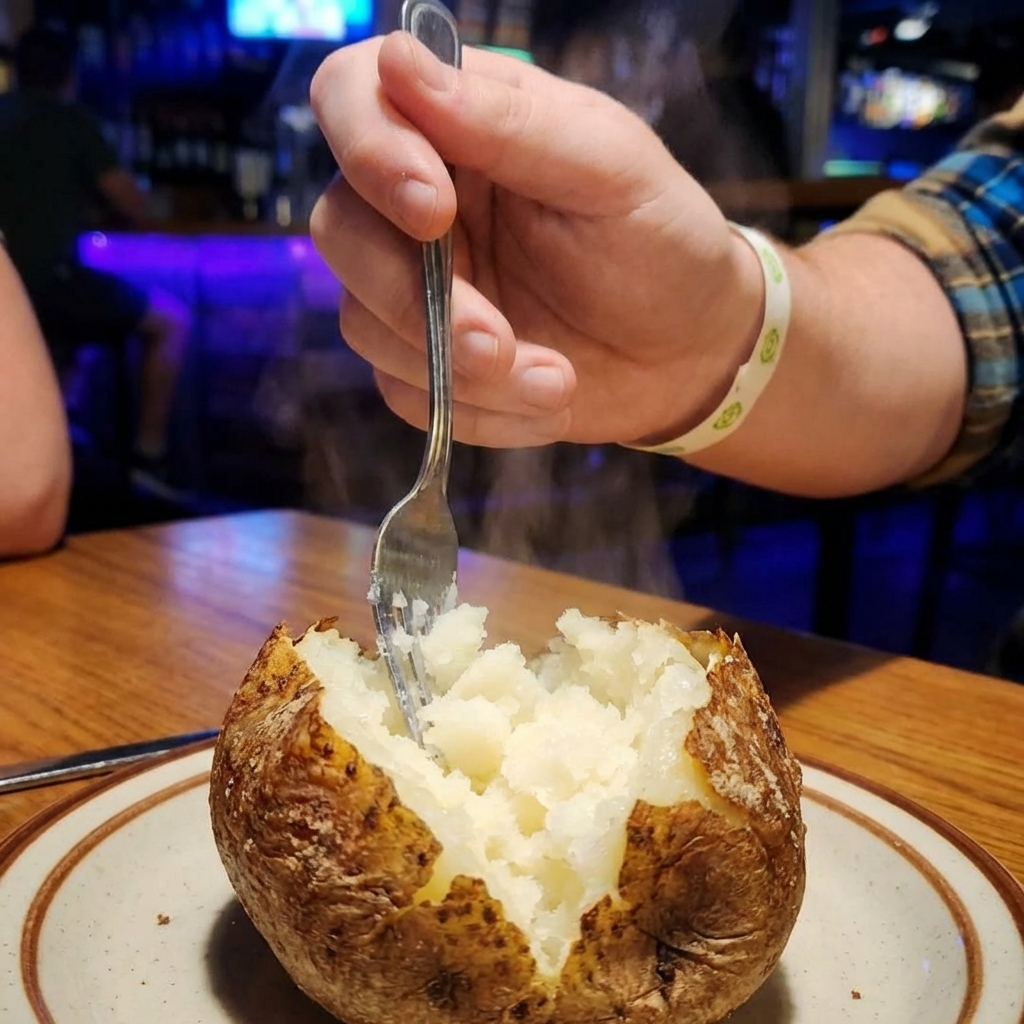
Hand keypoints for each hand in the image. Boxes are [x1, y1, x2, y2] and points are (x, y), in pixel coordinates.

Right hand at [310, 33, 762, 447]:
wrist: (686, 354)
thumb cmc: (661, 241)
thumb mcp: (610, 170)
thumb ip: (510, 124)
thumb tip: (399, 60)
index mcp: (456, 125)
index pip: (351, 97)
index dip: (369, 150)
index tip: (434, 212)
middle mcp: (419, 201)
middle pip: (341, 231)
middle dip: (416, 300)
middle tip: (499, 344)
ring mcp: (414, 287)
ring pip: (366, 325)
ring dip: (459, 371)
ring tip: (558, 383)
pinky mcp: (424, 363)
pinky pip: (405, 394)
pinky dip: (477, 413)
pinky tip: (544, 404)